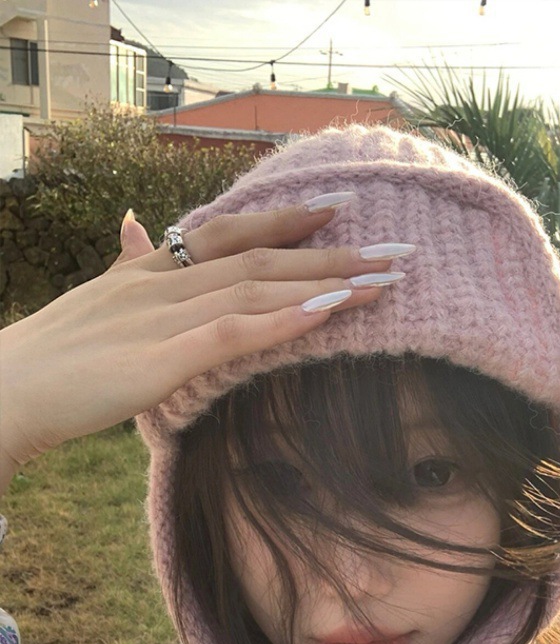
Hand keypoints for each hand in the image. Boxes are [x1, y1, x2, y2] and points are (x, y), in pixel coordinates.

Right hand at [0, 201, 396, 473]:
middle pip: (259, 258)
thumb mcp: (93, 303)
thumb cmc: (48, 361)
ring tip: (384, 280)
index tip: (336, 210)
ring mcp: (161, 319)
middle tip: (395, 251)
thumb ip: (127, 269)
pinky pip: (233, 333)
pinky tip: (331, 311)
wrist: (3, 392)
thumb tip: (137, 228)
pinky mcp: (160, 360)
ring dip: (326, 281)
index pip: (226, 234)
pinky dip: (285, 319)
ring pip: (257, 288)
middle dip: (332, 252)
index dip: (285, 221)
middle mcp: (161, 284)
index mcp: (146, 273)